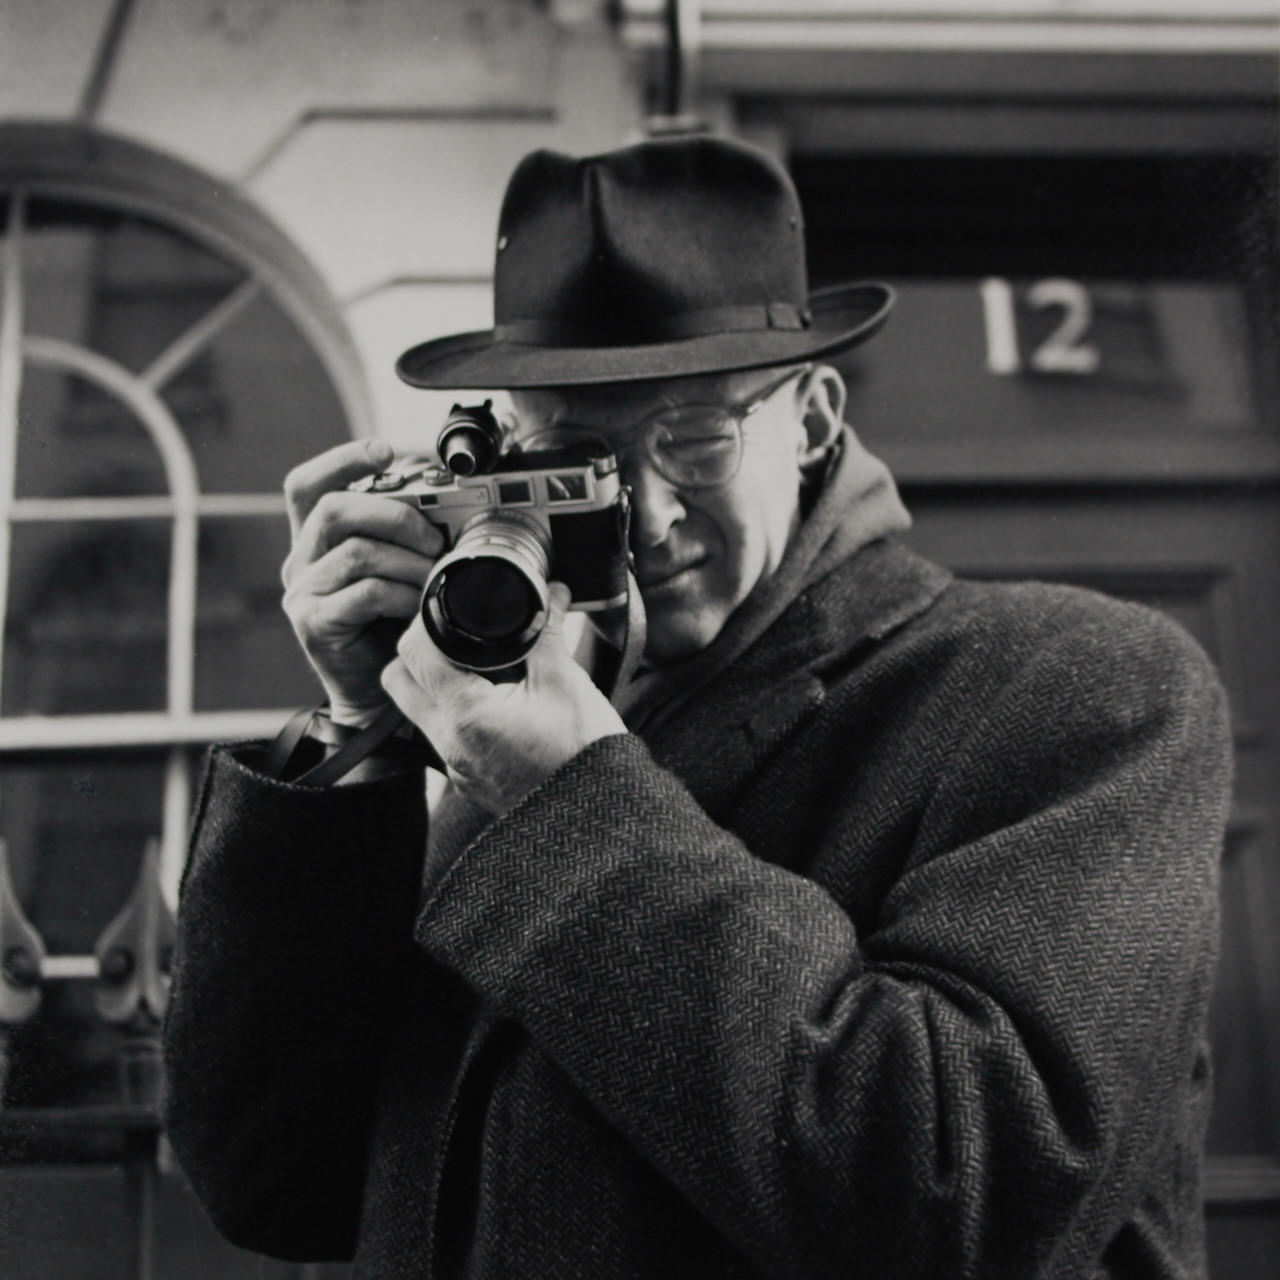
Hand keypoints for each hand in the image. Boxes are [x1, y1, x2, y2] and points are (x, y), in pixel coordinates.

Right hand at [282, 439, 443, 724]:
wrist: (376, 693)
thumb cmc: (391, 628)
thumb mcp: (397, 572)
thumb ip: (402, 538)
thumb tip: (446, 506)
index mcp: (316, 540)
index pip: (308, 485)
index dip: (342, 461)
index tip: (385, 452)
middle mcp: (301, 561)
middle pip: (333, 509)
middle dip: (393, 514)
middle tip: (432, 537)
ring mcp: (303, 593)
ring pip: (356, 551)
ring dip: (408, 560)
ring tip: (433, 577)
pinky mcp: (313, 623)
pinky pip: (364, 592)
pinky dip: (401, 593)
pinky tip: (417, 604)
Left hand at [381, 584, 626, 815]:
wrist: (600, 817)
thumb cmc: (584, 755)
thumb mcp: (566, 682)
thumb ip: (546, 632)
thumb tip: (547, 592)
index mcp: (466, 714)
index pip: (413, 654)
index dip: (426, 623)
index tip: (451, 609)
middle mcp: (448, 743)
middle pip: (397, 682)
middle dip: (416, 652)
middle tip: (455, 634)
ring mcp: (455, 766)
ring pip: (417, 710)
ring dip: (435, 683)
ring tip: (478, 664)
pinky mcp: (469, 779)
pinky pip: (443, 735)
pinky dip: (456, 711)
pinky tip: (494, 699)